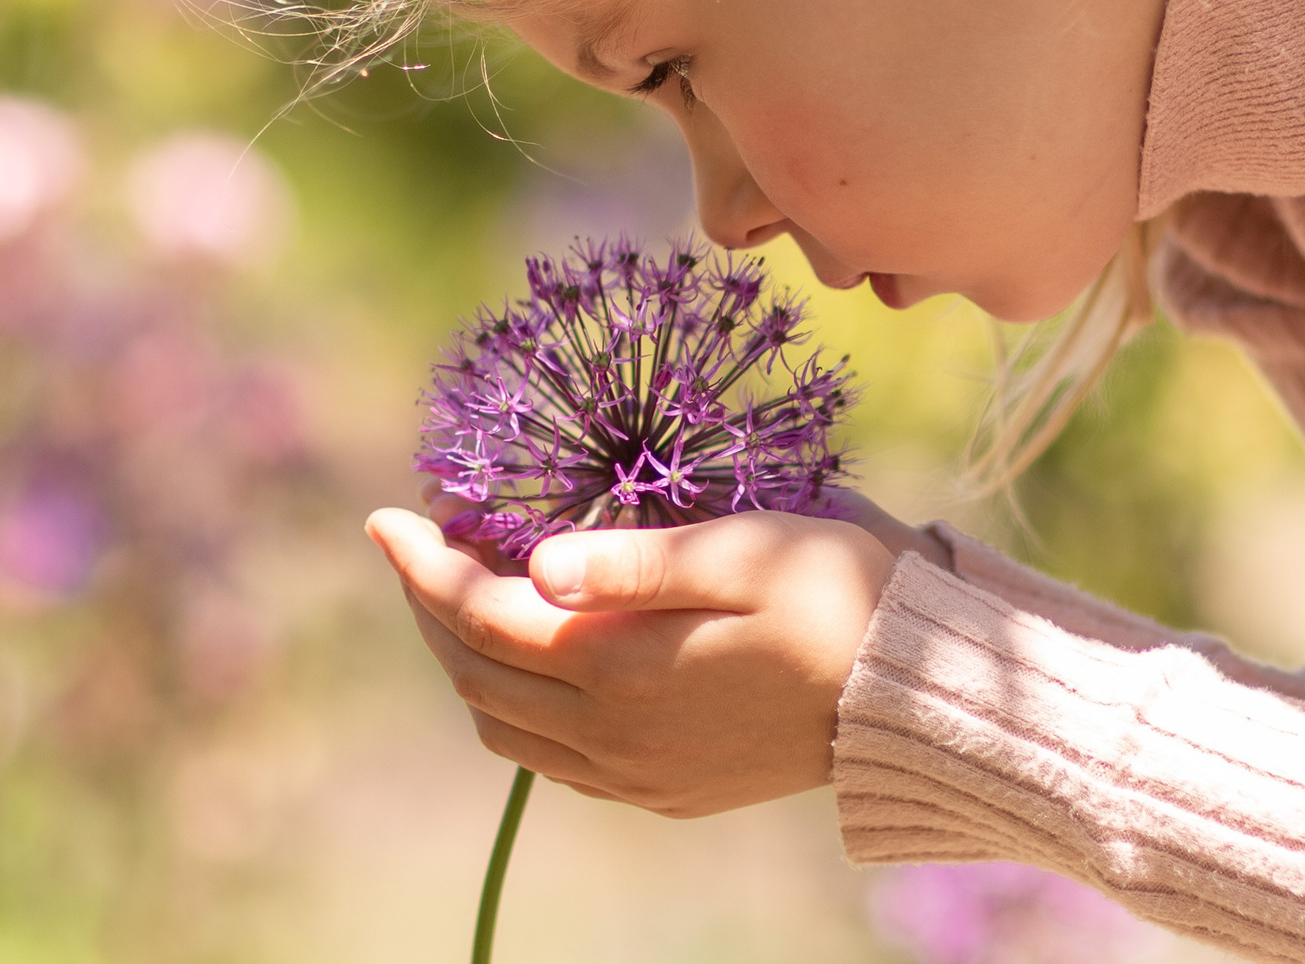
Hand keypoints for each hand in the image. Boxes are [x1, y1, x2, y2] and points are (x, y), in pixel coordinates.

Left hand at [366, 505, 900, 817]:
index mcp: (621, 668)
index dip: (421, 562)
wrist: (918, 698)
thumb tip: (532, 567)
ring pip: (503, 724)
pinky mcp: (663, 791)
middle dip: (430, 604)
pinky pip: (551, 758)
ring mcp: (636, 775)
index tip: (386, 513)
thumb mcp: (740, 552)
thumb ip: (631, 561)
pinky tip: (534, 651)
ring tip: (466, 587)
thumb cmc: (837, 597)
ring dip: (465, 657)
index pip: (479, 613)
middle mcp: (613, 736)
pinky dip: (514, 702)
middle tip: (422, 538)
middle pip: (474, 672)